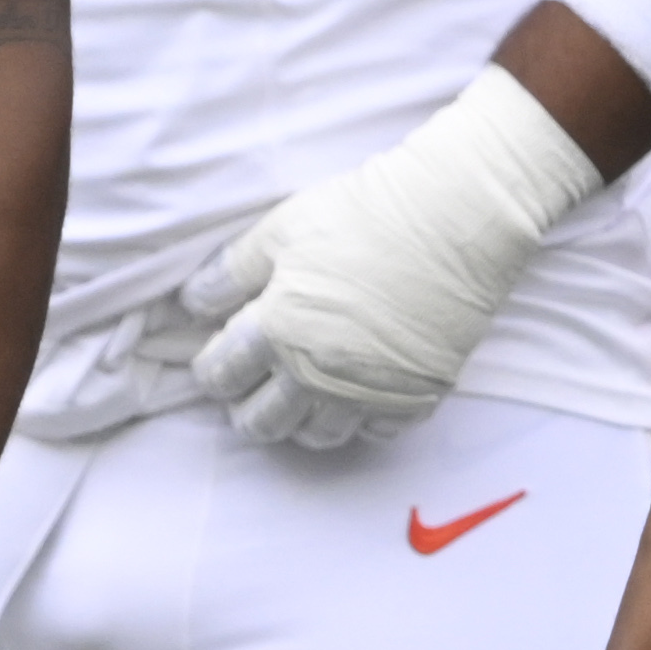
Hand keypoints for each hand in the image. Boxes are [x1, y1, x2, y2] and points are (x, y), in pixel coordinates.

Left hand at [175, 68, 596, 455]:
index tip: (220, 355)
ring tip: (302, 392)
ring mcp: (369, 390)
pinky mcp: (416, 395)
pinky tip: (357, 390)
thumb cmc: (365, 213)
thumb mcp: (282, 228)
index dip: (212, 367)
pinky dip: (360, 419)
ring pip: (317, 436)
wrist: (456, 217)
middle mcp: (318, 373)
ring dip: (300, 419)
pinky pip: (376, 432)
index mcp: (277, 330)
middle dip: (247, 407)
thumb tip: (194, 302)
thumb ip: (231, 271)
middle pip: (261, 423)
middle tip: (255, 383)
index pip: (220, 375)